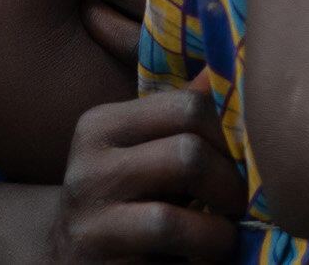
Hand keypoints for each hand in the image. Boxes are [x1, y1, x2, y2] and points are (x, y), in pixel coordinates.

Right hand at [45, 85, 244, 260]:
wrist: (65, 257)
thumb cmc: (127, 193)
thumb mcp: (147, 145)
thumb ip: (184, 110)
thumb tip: (229, 63)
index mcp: (102, 125)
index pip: (189, 107)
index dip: (232, 135)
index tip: (243, 159)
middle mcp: (87, 171)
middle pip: (187, 157)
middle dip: (229, 184)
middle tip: (239, 204)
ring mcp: (86, 226)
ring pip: (170, 222)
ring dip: (217, 234)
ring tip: (224, 238)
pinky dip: (198, 262)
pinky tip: (203, 259)